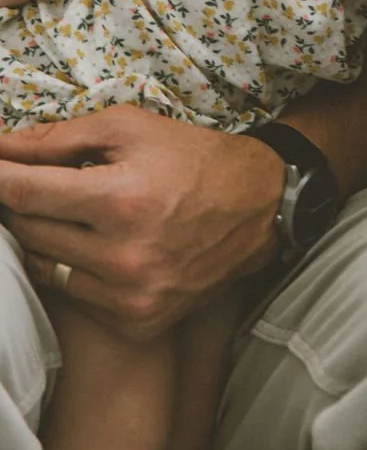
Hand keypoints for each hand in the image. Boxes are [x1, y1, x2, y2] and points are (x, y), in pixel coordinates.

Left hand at [0, 106, 282, 339]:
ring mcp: (128, 296)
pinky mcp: (136, 321)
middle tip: (36, 180)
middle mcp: (123, 256)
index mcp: (122, 199)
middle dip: (24, 200)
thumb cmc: (192, 158)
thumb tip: (2, 144)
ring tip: (71, 210)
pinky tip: (95, 243)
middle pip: (30, 229)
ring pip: (43, 266)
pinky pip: (73, 294)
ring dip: (44, 234)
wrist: (258, 208)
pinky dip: (72, 267)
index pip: (28, 191)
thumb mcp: (132, 128)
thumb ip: (61, 137)